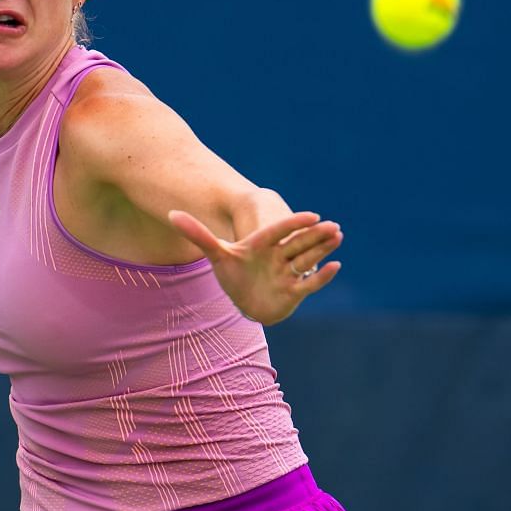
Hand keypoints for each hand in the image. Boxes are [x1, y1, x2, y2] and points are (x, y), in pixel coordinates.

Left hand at [166, 209, 341, 324]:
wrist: (244, 297)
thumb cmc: (233, 273)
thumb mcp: (215, 254)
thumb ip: (198, 234)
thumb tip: (171, 214)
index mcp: (264, 244)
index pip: (281, 230)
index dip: (295, 223)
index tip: (312, 214)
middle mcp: (280, 256)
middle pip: (299, 243)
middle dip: (315, 235)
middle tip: (333, 225)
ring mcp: (288, 273)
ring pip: (307, 259)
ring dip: (322, 249)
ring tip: (338, 236)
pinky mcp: (293, 291)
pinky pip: (309, 283)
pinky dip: (321, 277)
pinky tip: (334, 266)